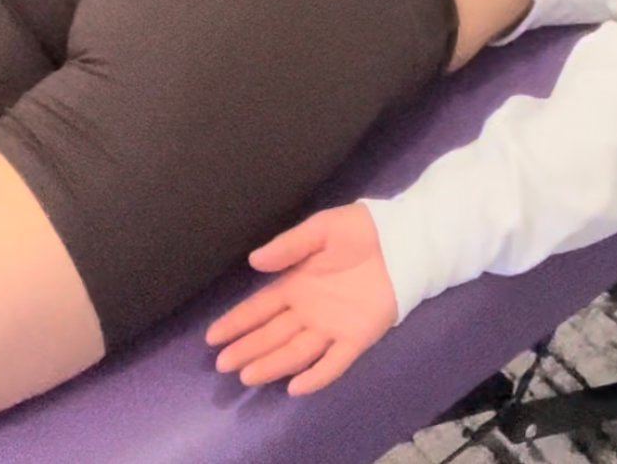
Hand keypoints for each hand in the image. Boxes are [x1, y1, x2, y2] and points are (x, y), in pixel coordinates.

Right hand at [207, 204, 396, 396]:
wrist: (403, 239)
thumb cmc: (359, 231)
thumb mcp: (321, 229)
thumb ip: (289, 246)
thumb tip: (253, 261)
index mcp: (298, 283)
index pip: (261, 307)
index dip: (237, 321)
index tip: (213, 336)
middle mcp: (310, 310)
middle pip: (273, 334)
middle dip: (247, 349)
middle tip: (222, 364)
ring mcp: (332, 326)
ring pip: (296, 352)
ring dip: (272, 364)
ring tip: (247, 376)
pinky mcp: (357, 337)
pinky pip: (334, 362)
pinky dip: (316, 376)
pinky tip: (296, 387)